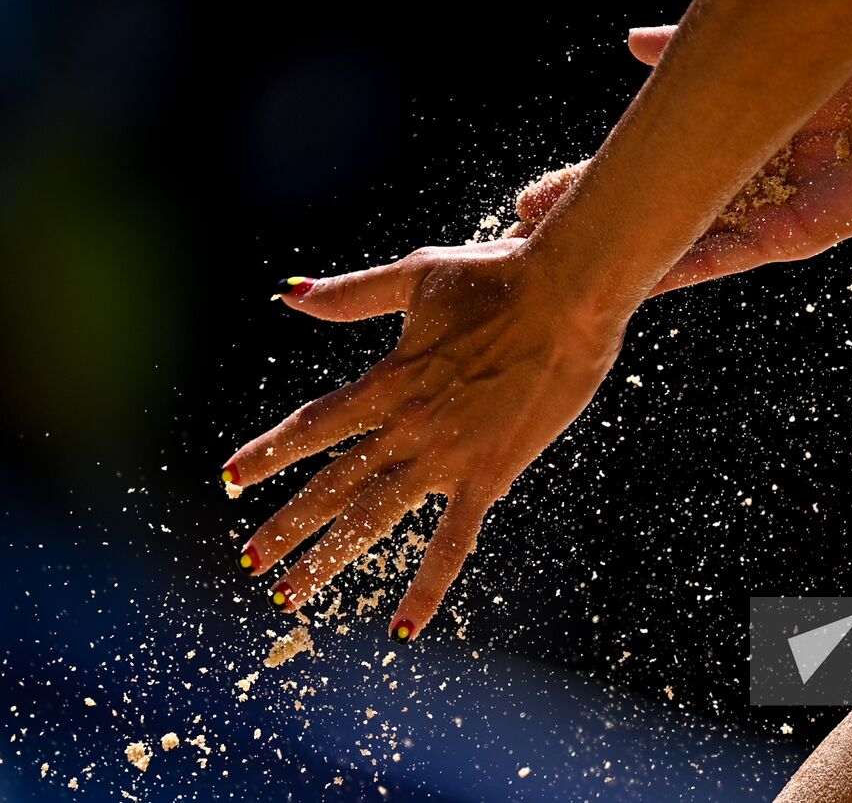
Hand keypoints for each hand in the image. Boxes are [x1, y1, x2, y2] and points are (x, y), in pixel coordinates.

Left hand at [224, 239, 626, 640]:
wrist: (567, 295)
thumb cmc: (499, 277)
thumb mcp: (417, 276)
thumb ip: (352, 294)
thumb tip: (288, 293)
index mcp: (386, 381)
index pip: (313, 425)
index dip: (269, 452)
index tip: (232, 478)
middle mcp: (404, 427)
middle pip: (329, 484)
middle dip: (285, 525)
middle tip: (251, 560)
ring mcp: (444, 457)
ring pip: (371, 518)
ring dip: (326, 558)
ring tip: (288, 595)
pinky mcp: (488, 475)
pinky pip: (452, 542)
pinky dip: (425, 586)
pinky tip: (402, 628)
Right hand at [512, 27, 851, 292]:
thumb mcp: (767, 55)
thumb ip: (696, 53)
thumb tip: (627, 40)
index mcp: (728, 144)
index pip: (643, 166)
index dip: (588, 179)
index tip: (531, 193)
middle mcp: (734, 186)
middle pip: (644, 211)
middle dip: (585, 222)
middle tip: (521, 235)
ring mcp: (756, 215)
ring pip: (669, 242)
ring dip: (617, 255)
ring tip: (558, 265)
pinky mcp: (785, 235)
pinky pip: (720, 257)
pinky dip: (676, 269)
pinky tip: (631, 282)